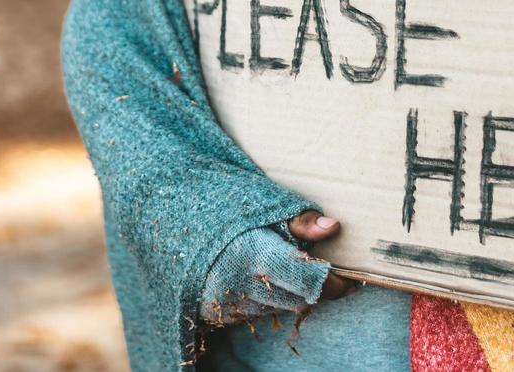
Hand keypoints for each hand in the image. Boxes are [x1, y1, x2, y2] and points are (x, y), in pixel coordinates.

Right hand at [198, 211, 357, 325]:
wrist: (163, 216)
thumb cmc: (216, 203)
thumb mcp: (259, 203)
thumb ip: (298, 220)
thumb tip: (334, 227)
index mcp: (257, 256)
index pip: (312, 284)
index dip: (336, 283)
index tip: (350, 277)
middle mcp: (243, 286)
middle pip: (300, 300)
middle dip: (315, 287)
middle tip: (323, 267)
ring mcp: (229, 302)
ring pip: (279, 308)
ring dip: (291, 292)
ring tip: (288, 265)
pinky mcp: (217, 311)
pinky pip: (256, 311)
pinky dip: (268, 297)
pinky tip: (262, 275)